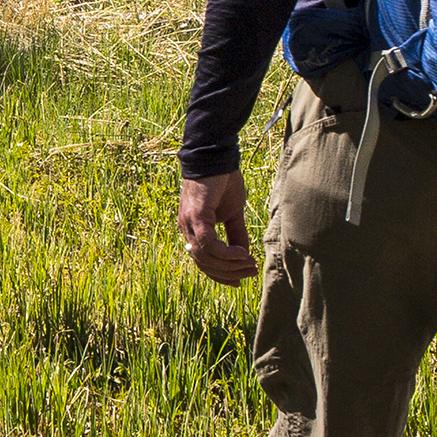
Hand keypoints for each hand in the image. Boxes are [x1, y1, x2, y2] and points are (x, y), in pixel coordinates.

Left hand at [178, 171, 257, 285]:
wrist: (217, 156)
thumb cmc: (223, 181)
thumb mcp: (233, 213)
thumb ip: (236, 234)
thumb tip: (244, 256)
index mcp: (192, 228)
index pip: (202, 260)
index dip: (220, 274)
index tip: (239, 281)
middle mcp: (186, 228)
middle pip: (203, 263)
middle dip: (228, 273)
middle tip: (249, 272)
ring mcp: (189, 222)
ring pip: (206, 256)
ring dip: (230, 265)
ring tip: (249, 264)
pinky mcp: (196, 215)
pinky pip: (208, 243)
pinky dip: (225, 253)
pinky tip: (242, 254)